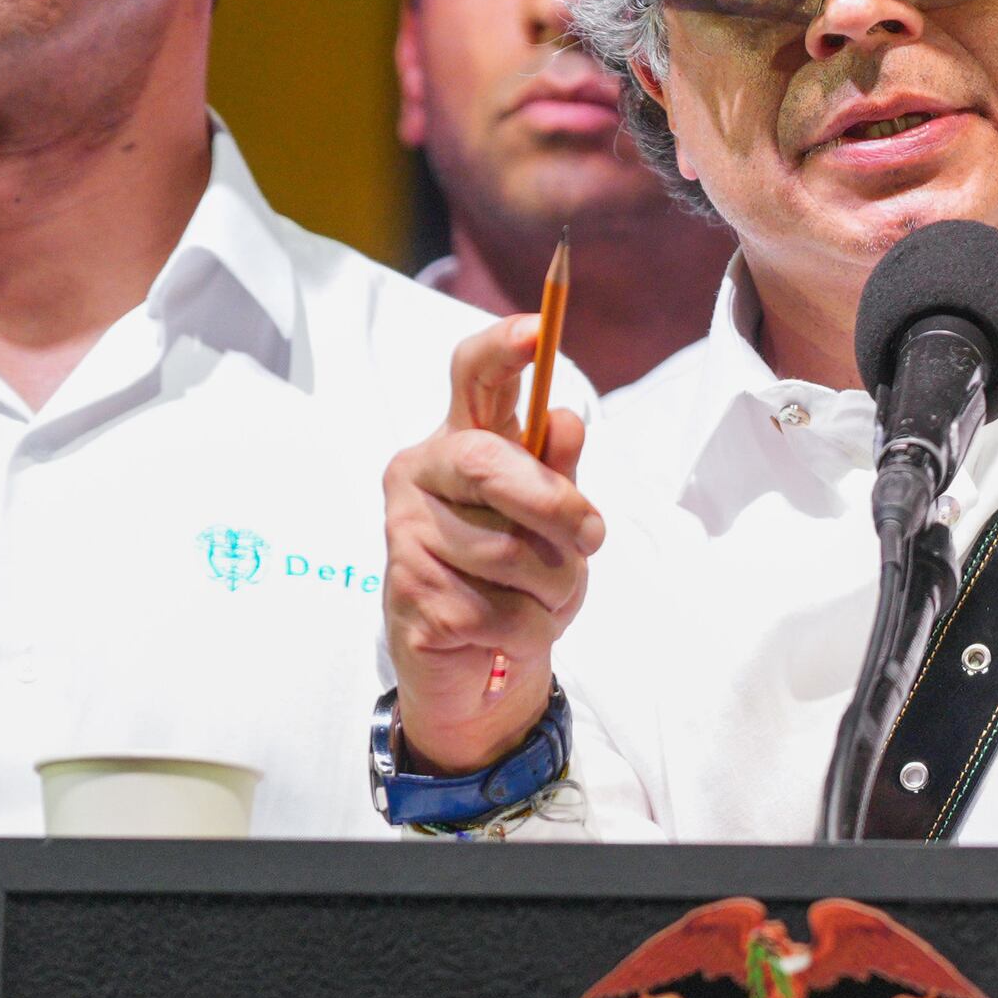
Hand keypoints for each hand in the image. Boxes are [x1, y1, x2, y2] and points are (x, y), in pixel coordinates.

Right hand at [384, 313, 604, 773]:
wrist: (476, 668)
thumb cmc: (516, 578)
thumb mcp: (551, 520)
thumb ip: (559, 471)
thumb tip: (569, 419)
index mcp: (460, 440)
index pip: (472, 377)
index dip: (502, 349)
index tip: (537, 329)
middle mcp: (419, 474)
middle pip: (488, 464)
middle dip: (554, 505)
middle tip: (592, 538)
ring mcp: (406, 535)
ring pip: (508, 552)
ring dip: (555, 587)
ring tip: (542, 600)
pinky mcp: (410, 598)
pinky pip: (501, 611)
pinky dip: (532, 630)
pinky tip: (512, 633)